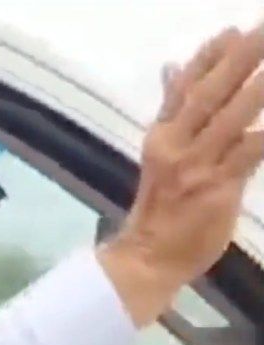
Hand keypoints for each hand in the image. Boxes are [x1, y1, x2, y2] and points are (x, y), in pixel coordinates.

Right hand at [99, 22, 263, 326]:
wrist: (147, 258)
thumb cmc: (159, 211)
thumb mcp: (159, 155)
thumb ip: (174, 114)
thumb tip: (173, 69)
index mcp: (159, 137)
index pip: (182, 89)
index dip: (207, 59)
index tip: (230, 31)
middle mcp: (174, 146)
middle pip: (208, 95)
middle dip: (238, 60)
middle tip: (262, 31)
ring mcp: (195, 167)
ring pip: (229, 120)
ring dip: (256, 89)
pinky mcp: (215, 190)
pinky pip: (244, 156)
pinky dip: (259, 138)